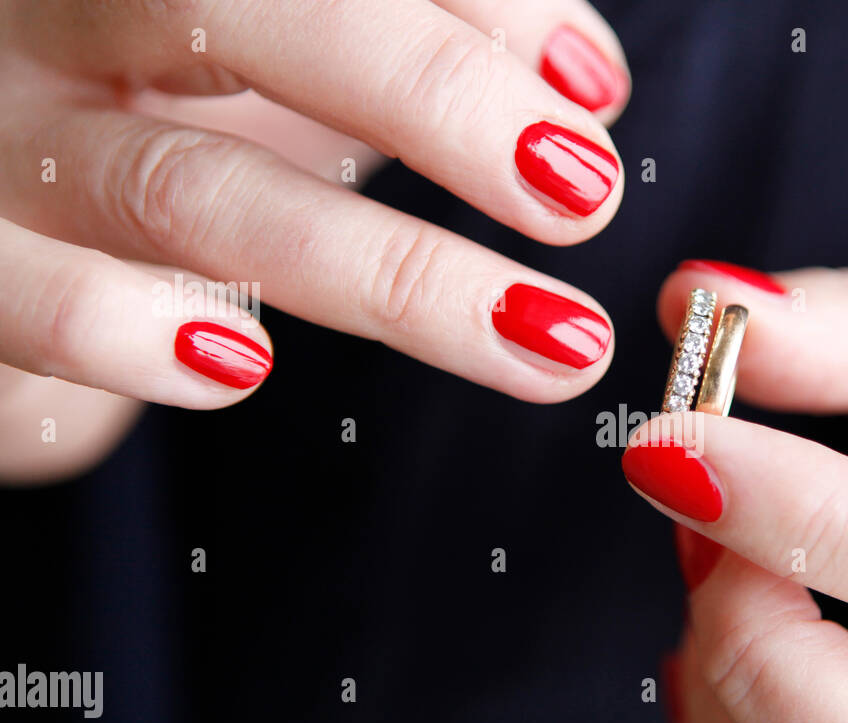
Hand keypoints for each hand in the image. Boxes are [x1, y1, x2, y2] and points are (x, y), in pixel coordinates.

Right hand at [0, 0, 628, 480]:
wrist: (1, 227)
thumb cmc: (170, 120)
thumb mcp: (306, 63)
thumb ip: (439, 45)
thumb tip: (584, 82)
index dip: (476, 6)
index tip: (591, 93)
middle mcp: (65, 19)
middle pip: (241, 7)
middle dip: (434, 98)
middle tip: (582, 192)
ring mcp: (5, 146)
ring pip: (190, 189)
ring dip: (393, 276)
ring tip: (545, 340)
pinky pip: (33, 301)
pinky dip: (134, 336)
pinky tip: (241, 365)